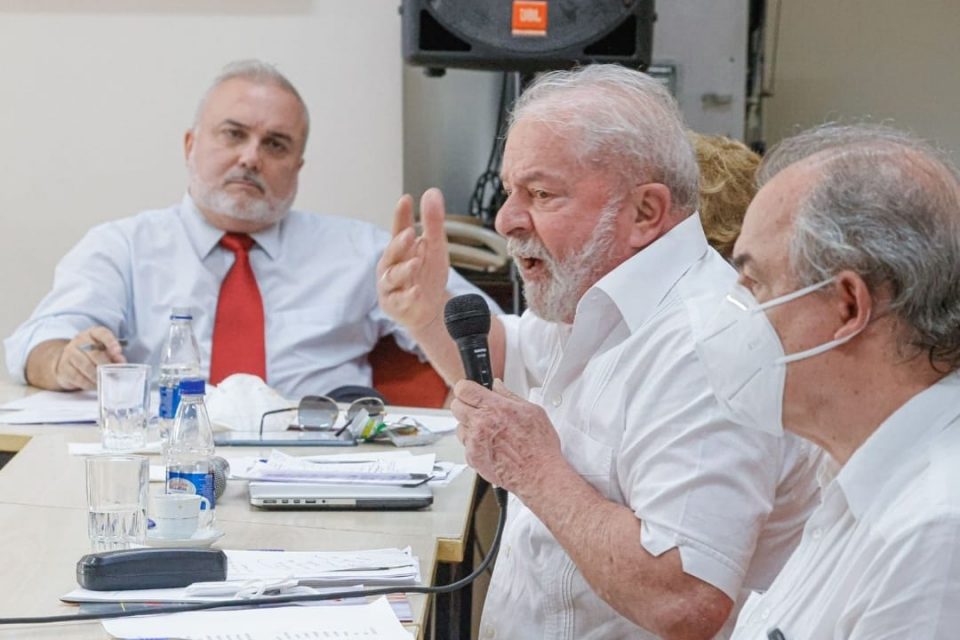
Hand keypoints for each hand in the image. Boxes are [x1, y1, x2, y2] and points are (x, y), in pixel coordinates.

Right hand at [54, 327, 126, 389]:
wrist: (69, 362)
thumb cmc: (93, 354)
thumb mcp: (105, 351)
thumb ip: (115, 355)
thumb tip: (121, 362)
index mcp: (93, 333)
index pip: (102, 333)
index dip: (110, 341)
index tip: (118, 351)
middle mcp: (79, 341)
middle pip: (94, 352)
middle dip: (106, 364)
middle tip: (115, 374)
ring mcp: (69, 354)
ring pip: (85, 365)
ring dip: (98, 376)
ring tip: (106, 381)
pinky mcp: (64, 368)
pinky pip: (78, 377)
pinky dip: (89, 383)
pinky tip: (96, 385)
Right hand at [377, 189, 450, 330]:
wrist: (430, 309)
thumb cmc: (427, 275)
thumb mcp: (435, 247)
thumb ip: (433, 222)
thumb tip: (432, 192)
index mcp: (400, 248)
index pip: (398, 229)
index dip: (400, 215)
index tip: (405, 200)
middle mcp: (391, 265)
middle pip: (392, 253)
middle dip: (399, 244)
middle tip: (410, 234)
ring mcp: (390, 286)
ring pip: (393, 277)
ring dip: (404, 269)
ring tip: (416, 262)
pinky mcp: (394, 305)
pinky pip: (399, 300)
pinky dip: (408, 296)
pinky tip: (417, 291)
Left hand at [451, 379, 564, 495]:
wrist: (539, 475)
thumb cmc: (539, 447)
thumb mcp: (532, 411)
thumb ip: (509, 395)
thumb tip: (497, 386)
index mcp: (495, 408)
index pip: (464, 389)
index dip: (466, 388)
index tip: (471, 391)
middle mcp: (481, 424)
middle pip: (456, 406)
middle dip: (466, 405)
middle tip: (479, 409)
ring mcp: (474, 442)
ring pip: (459, 426)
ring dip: (469, 426)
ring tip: (488, 431)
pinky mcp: (473, 458)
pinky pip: (466, 446)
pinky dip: (474, 445)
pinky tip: (491, 446)